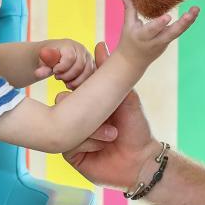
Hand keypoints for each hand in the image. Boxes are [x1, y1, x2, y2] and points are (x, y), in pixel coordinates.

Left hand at [34, 39, 94, 88]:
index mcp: (69, 44)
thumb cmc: (47, 59)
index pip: (70, 57)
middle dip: (67, 76)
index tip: (54, 71)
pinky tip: (71, 84)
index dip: (62, 68)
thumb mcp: (43, 62)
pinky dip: (81, 83)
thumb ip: (42, 68)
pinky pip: (91, 77)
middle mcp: (81, 49)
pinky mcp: (91, 66)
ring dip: (75, 81)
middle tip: (58, 77)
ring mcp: (88, 58)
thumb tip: (38, 73)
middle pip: (80, 66)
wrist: (53, 58)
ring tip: (65, 83)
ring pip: (88, 72)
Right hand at [60, 42, 164, 189]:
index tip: (79, 79)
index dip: (75, 83)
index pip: (73, 88)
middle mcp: (77, 118)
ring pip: (64, 122)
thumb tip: (99, 44)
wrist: (142, 161)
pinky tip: (103, 145)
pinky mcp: (71, 153)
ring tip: (112, 133)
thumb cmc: (136, 128)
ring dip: (90, 127)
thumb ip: (110, 73)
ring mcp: (72, 135)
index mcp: (88, 103)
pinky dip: (87, 141)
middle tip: (97, 110)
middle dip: (77, 103)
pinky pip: (67, 142)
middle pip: (62, 102)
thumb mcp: (125, 97)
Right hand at [116, 0, 197, 67]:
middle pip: (171, 33)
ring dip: (189, 22)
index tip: (168, 17)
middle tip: (190, 13)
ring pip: (178, 32)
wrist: (133, 61)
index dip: (159, 24)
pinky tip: (194, 13)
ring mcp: (164, 42)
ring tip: (196, 9)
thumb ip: (129, 8)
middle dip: (182, 24)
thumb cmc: (129, 41)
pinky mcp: (169, 41)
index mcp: (142, 36)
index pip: (151, 30)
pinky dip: (187, 23)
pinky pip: (179, 32)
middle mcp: (155, 40)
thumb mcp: (127, 25)